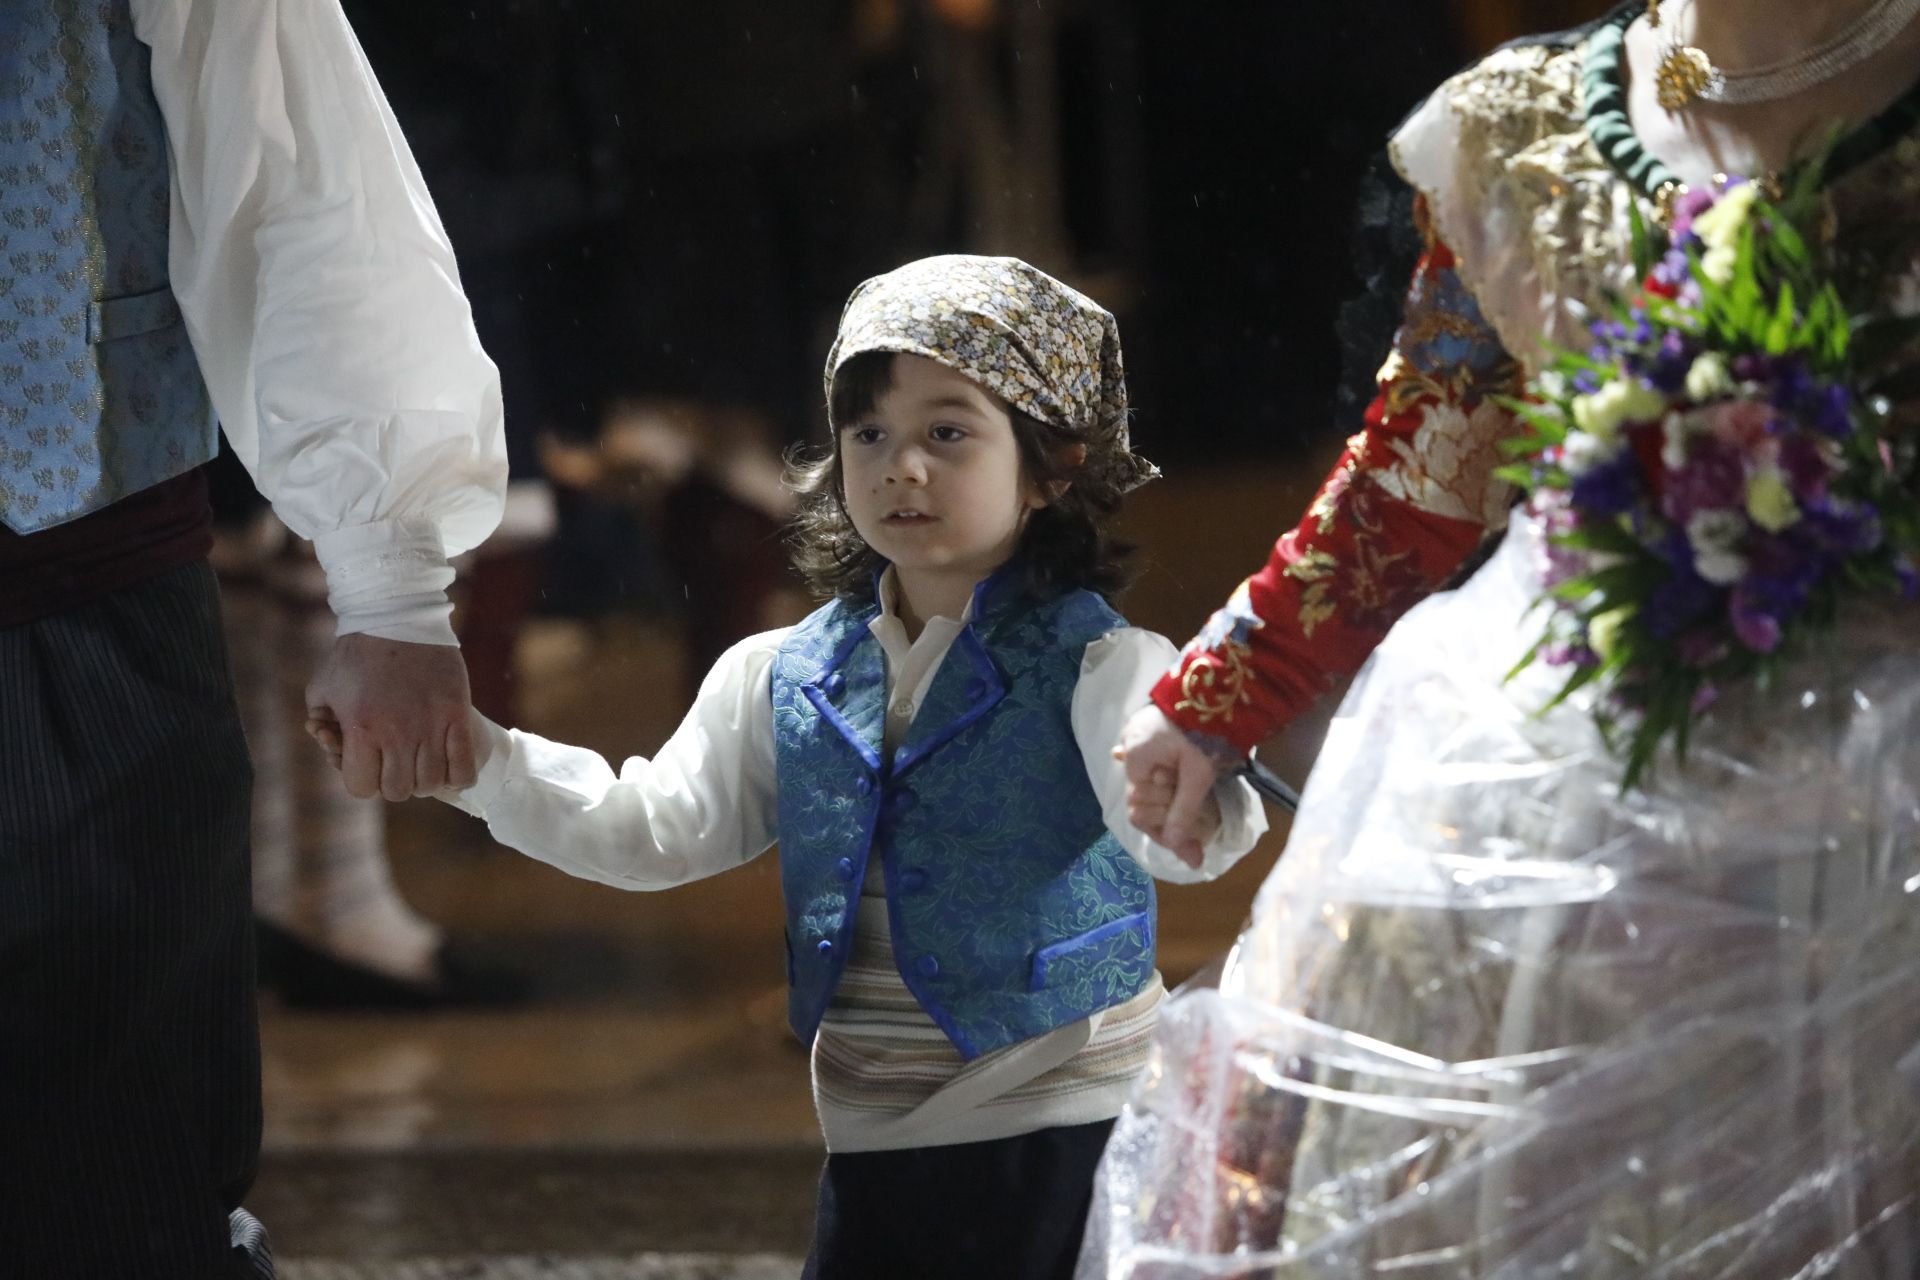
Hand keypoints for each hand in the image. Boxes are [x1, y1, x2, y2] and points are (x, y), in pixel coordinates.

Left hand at [305, 633, 476, 799]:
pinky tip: (448, 767)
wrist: (397, 618)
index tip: (366, 765)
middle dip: (394, 781)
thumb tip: (329, 747)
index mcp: (361, 728)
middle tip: (395, 762)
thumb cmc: (355, 654)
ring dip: (425, 779)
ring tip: (421, 761)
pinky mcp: (457, 715)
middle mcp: (397, 733)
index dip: (362, 780)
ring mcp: (431, 726)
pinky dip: (457, 777)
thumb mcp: (323, 687)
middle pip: (398, 790)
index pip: (362, 787)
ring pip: (431, 783)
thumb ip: (320, 722)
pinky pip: (464, 768)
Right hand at [1113, 704, 1223, 868]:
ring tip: (1193, 817)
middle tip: (1197, 838)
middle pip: (1144, 799)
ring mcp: (1138, 737)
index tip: (1190, 850)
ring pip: (1149, 784)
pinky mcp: (1153, 731)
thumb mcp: (1198, 775)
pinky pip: (1152, 764)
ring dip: (1168, 802)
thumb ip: (1183, 811)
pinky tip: (1167, 787)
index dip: (1164, 833)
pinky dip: (1163, 780)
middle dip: (1168, 819)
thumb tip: (1177, 849)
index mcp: (1136, 759)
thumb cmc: (1206, 729)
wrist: (1218, 686)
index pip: (1140, 811)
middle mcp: (1130, 748)